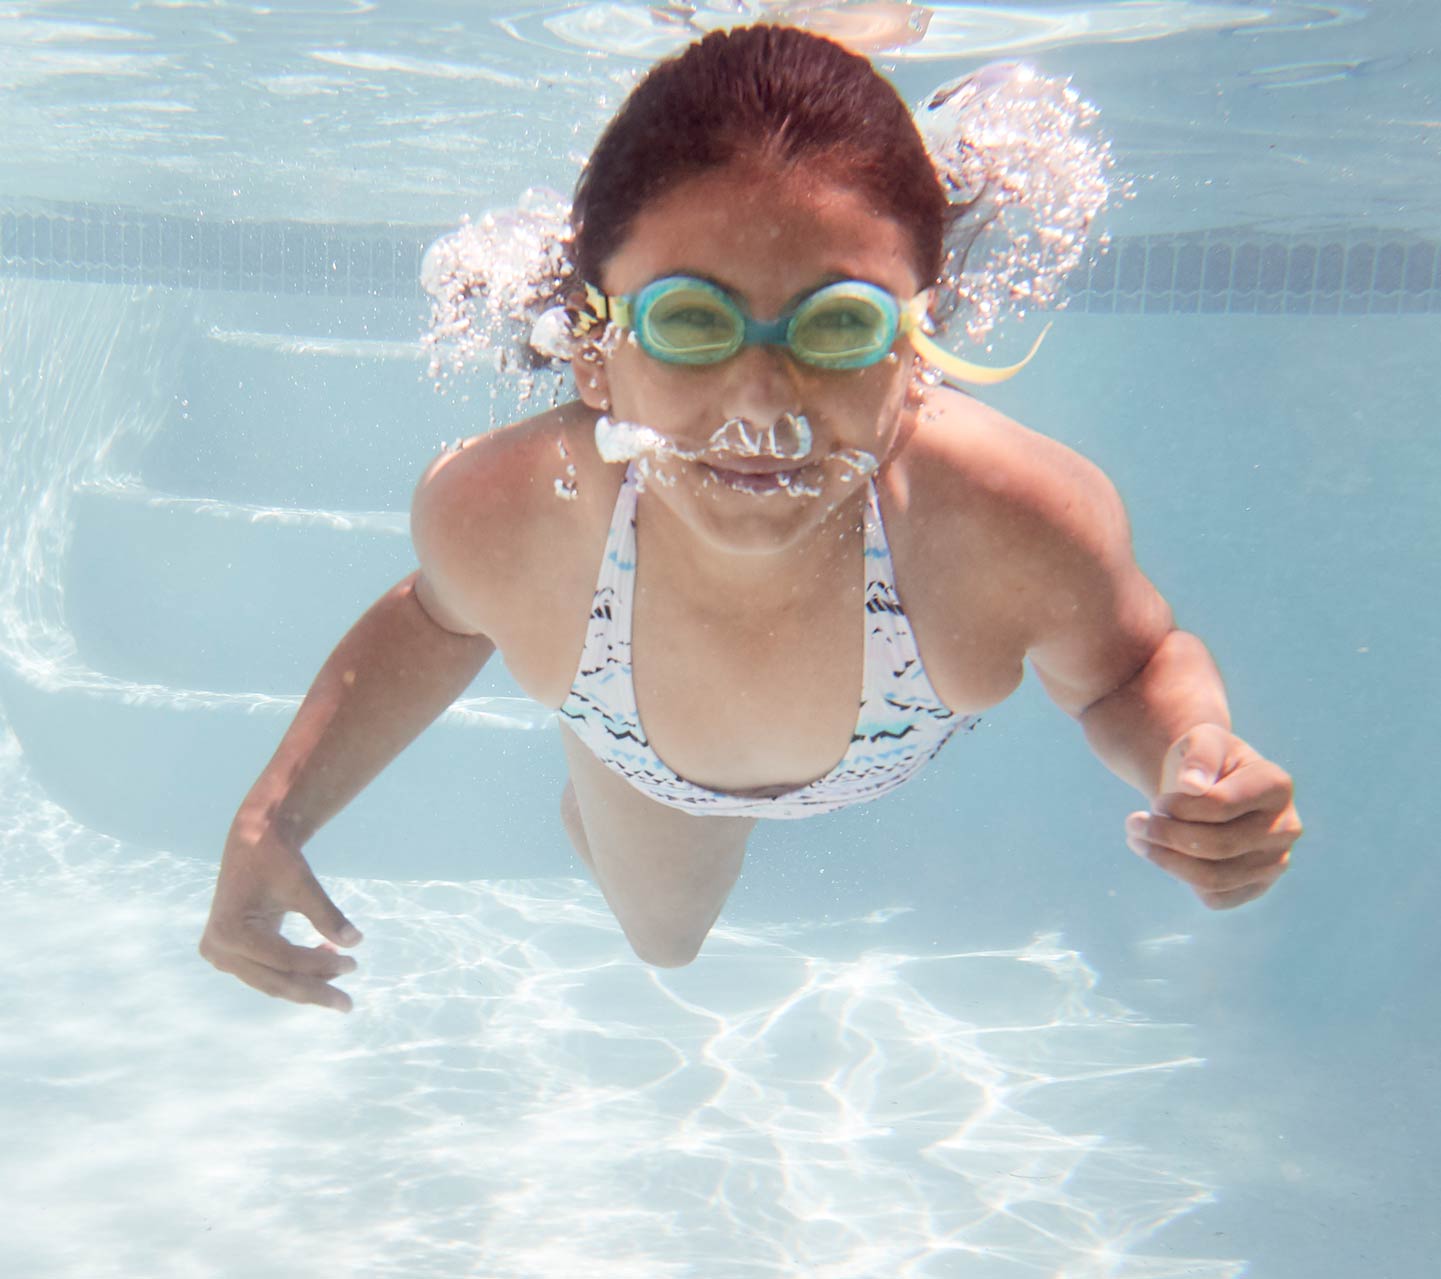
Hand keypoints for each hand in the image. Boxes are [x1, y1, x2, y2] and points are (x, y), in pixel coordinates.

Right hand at [199, 821, 362, 1011]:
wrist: (253, 841)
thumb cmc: (277, 857)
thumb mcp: (303, 884)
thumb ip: (327, 915)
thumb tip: (355, 942)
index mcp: (230, 932)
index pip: (285, 960)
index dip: (321, 965)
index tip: (354, 963)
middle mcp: (219, 949)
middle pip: (275, 980)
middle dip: (315, 990)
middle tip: (347, 1004)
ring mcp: (220, 955)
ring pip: (271, 979)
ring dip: (307, 981)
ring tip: (343, 971)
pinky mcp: (229, 954)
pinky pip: (266, 970)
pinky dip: (295, 970)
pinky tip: (326, 958)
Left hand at [1124, 723, 1301, 908]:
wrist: (1204, 786)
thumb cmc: (1202, 761)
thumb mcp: (1199, 740)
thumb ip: (1198, 755)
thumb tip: (1192, 786)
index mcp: (1277, 786)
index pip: (1221, 806)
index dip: (1178, 806)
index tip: (1156, 800)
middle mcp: (1286, 828)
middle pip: (1218, 846)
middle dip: (1165, 834)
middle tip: (1133, 821)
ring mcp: (1275, 862)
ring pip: (1215, 878)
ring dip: (1165, 859)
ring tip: (1136, 837)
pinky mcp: (1256, 887)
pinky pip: (1215, 898)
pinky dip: (1179, 878)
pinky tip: (1159, 853)